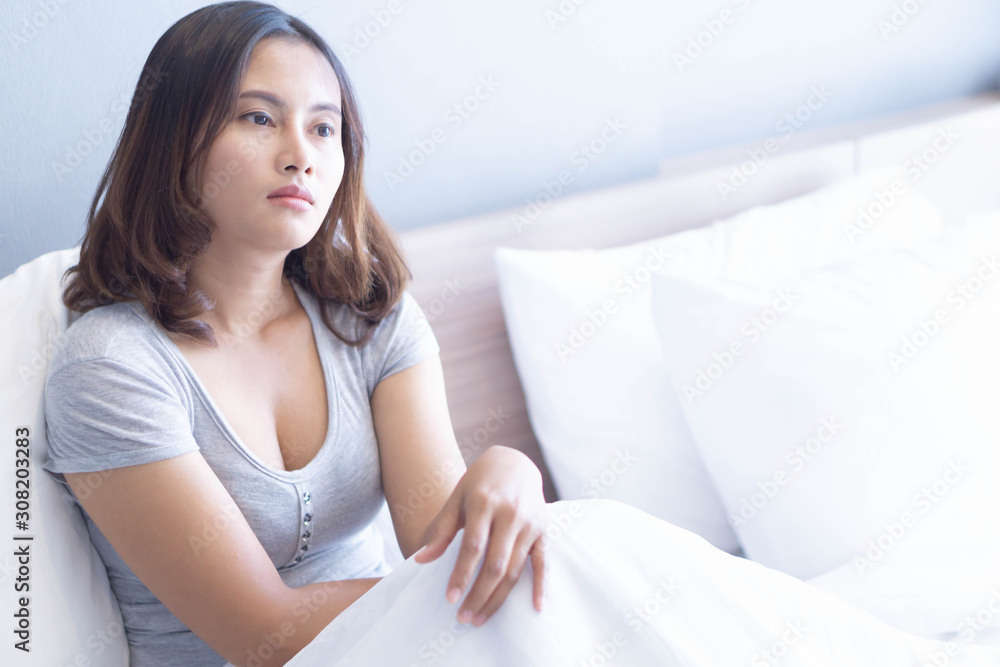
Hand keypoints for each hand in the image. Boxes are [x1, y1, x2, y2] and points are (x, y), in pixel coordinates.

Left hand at [413, 446, 546, 625]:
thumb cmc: (480, 483)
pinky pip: (543, 563)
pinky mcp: (544, 531)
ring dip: (498, 598)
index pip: (473, 546)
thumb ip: (442, 529)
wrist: (514, 463)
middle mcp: (511, 513)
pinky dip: (540, 586)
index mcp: (485, 502)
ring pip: (515, 569)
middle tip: (463, 618)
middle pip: (495, 563)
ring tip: (480, 618)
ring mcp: (530, 523)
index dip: (462, 574)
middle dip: (479, 594)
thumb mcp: (457, 498)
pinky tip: (534, 608)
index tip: (450, 598)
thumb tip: (421, 560)